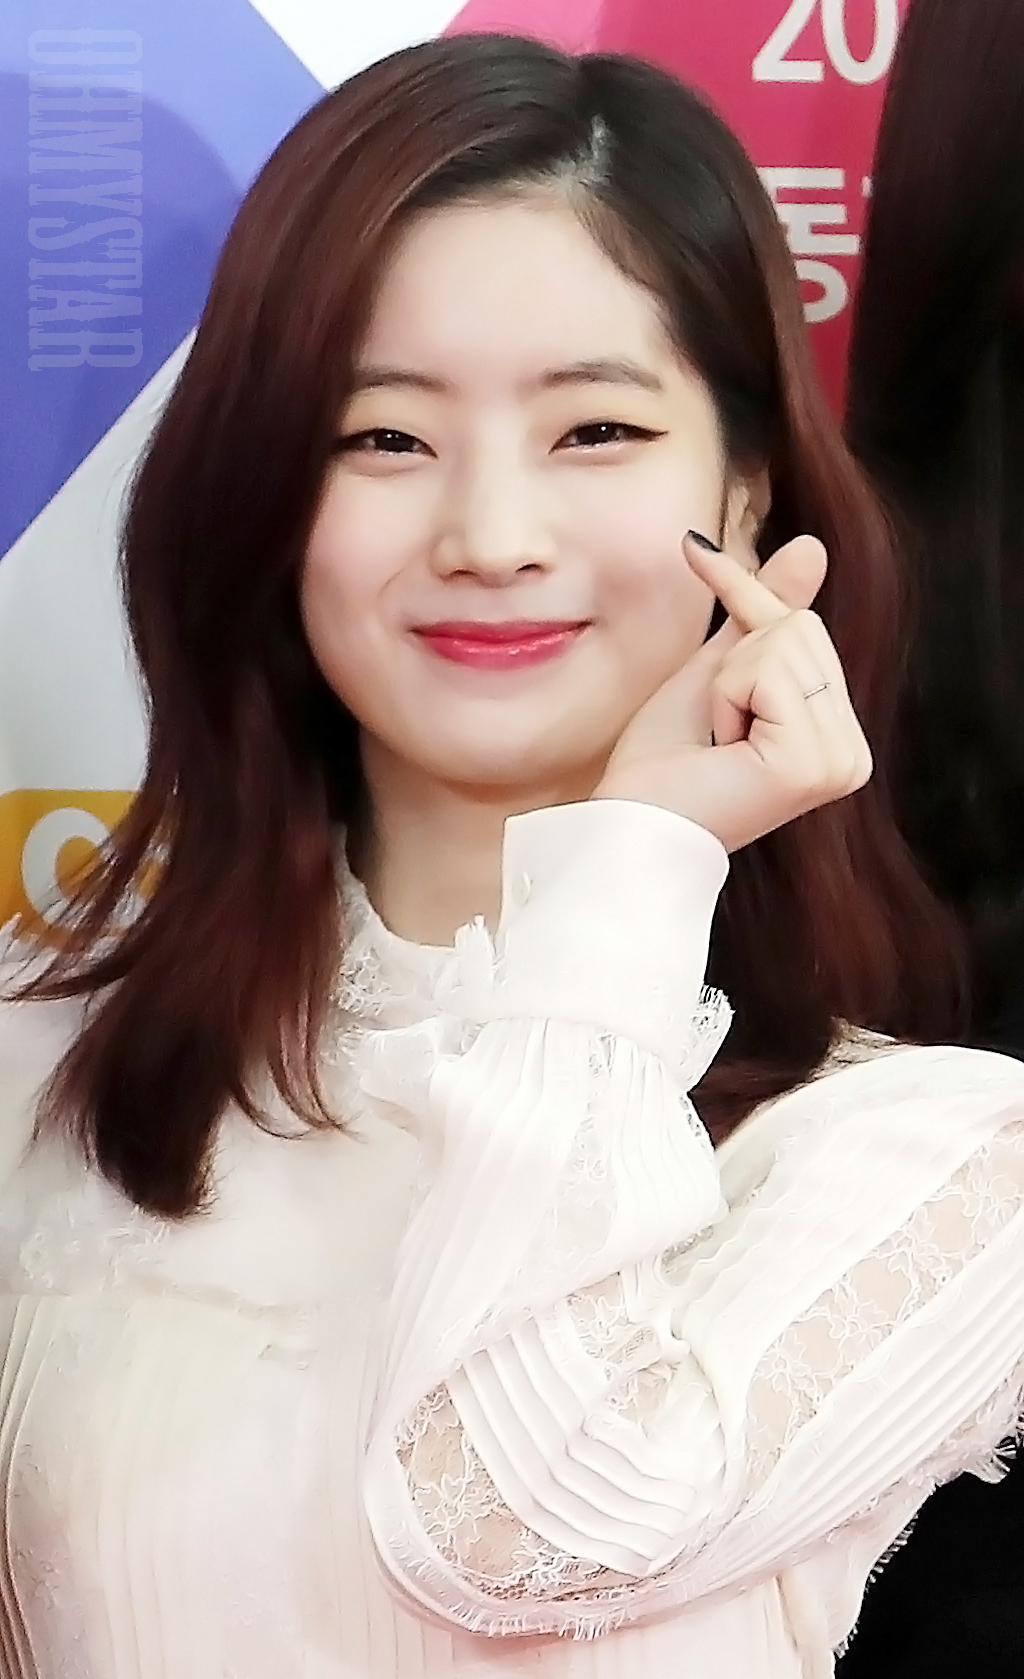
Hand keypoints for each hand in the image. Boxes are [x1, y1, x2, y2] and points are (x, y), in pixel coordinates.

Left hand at [593, 531, 872, 851]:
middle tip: (715, 726)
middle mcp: (851, 755)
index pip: (803, 629)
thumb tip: (813, 546)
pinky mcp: (814, 762)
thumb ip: (762, 614)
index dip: (744, 593)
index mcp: (836, 739)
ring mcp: (839, 761)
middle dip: (736, 663)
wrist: (631, 827)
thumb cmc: (662, 766)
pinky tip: (723, 746)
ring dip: (729, 683)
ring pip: (786, 642)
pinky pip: (771, 671)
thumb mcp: (715, 673)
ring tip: (719, 740)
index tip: (693, 549)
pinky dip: (729, 696)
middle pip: (799, 628)